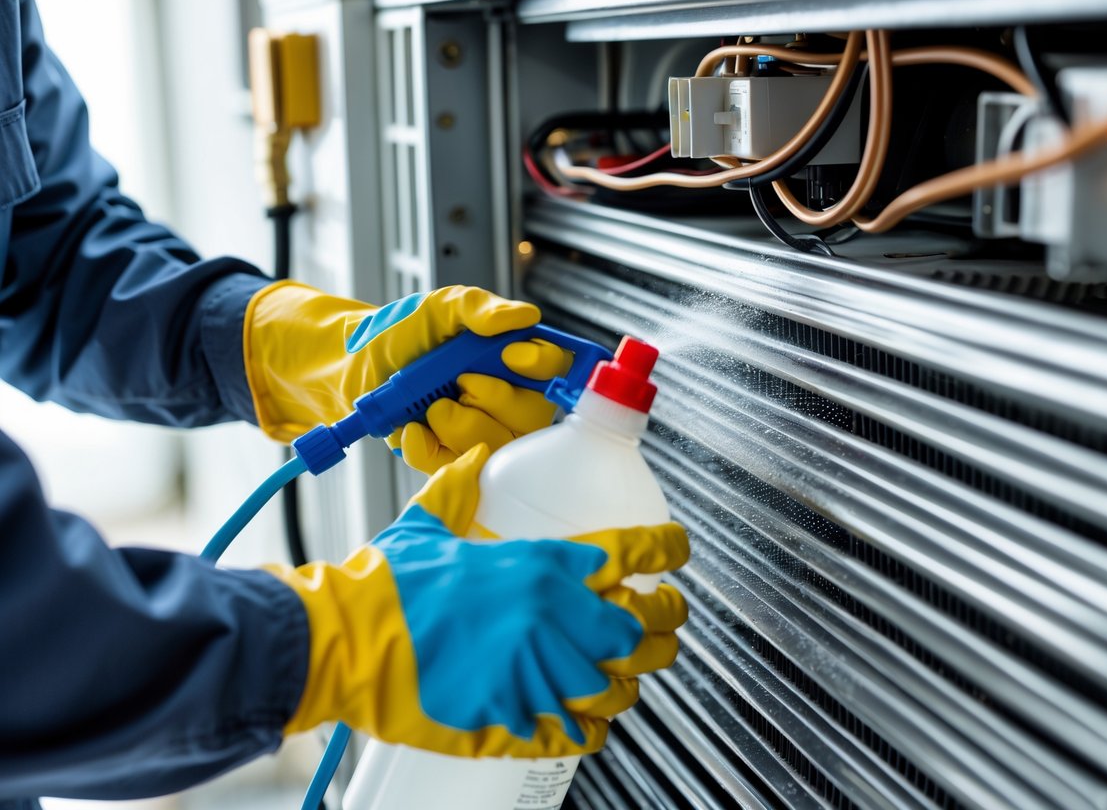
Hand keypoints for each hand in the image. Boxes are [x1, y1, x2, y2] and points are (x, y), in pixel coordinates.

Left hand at [243, 282, 567, 471]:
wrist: (351, 368)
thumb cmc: (399, 335)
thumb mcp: (436, 309)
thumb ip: (477, 307)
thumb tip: (522, 316)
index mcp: (510, 357)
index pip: (554, 366)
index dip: (541, 365)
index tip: (509, 355)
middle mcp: (506, 397)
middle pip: (533, 415)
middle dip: (495, 400)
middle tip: (461, 381)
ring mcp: (481, 430)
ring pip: (497, 446)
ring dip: (460, 425)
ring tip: (431, 406)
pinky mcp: (451, 458)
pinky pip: (456, 466)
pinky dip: (428, 448)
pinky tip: (411, 428)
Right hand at [266, 445, 689, 756]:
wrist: (344, 644)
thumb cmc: (386, 587)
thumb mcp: (428, 525)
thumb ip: (459, 489)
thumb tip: (473, 460)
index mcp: (541, 565)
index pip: (635, 553)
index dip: (668, 551)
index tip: (676, 553)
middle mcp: (555, 619)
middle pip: (646, 626)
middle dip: (664, 623)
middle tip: (661, 622)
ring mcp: (542, 675)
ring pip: (622, 685)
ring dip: (630, 679)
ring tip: (624, 674)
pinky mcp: (518, 722)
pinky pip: (584, 733)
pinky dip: (594, 728)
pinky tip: (589, 720)